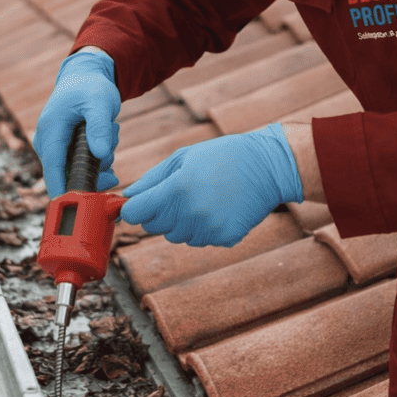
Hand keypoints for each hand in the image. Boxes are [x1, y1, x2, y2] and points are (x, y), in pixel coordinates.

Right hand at [33, 50, 120, 196]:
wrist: (85, 77)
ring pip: (78, 171)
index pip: (53, 169)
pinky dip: (98, 157)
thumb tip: (101, 154)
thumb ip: (99, 127)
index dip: (63, 192)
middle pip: (68, 175)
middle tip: (111, 154)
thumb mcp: (100, 102)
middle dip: (94, 170)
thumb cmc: (90, 87)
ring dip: (99, 160)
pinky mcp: (64, 150)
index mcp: (50, 131)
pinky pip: (81, 165)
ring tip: (108, 131)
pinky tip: (105, 138)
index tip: (77, 210)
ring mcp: (54, 147)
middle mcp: (47, 142)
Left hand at [120, 124, 302, 246]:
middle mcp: (190, 214)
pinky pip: (199, 240)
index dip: (134, 208)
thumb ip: (151, 180)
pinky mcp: (225, 239)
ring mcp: (209, 229)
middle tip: (180, 192)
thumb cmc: (222, 156)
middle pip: (153, 227)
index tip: (140, 202)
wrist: (268, 167)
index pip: (135, 214)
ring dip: (181, 222)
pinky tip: (218, 208)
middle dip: (159, 212)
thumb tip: (128, 197)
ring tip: (202, 198)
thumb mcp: (183, 158)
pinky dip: (203, 228)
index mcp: (176, 190)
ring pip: (176, 236)